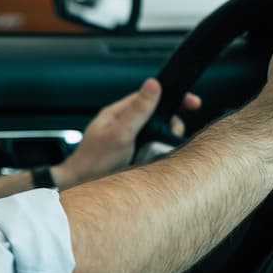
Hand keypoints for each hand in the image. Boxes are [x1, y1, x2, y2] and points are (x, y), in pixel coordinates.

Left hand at [53, 78, 200, 187]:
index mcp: (118, 113)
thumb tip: (153, 84)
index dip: (172, 98)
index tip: (193, 103)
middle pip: (157, 116)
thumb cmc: (93, 161)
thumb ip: (137, 111)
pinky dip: (159, 153)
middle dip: (170, 125)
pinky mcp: (131, 155)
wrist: (79, 187)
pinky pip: (152, 149)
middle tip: (172, 136)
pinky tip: (156, 161)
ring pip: (156, 134)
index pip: (149, 96)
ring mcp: (127, 140)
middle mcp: (123, 124)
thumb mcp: (119, 133)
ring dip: (164, 142)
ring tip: (157, 153)